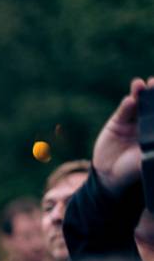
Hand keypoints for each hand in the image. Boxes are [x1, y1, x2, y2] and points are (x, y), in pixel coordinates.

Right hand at [93, 76, 153, 193]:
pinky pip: (124, 110)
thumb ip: (153, 146)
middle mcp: (148, 123)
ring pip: (140, 103)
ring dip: (142, 92)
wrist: (110, 176)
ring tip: (144, 84)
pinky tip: (130, 99)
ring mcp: (133, 121)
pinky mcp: (118, 122)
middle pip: (153, 104)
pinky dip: (127, 104)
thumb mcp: (149, 158)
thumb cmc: (134, 170)